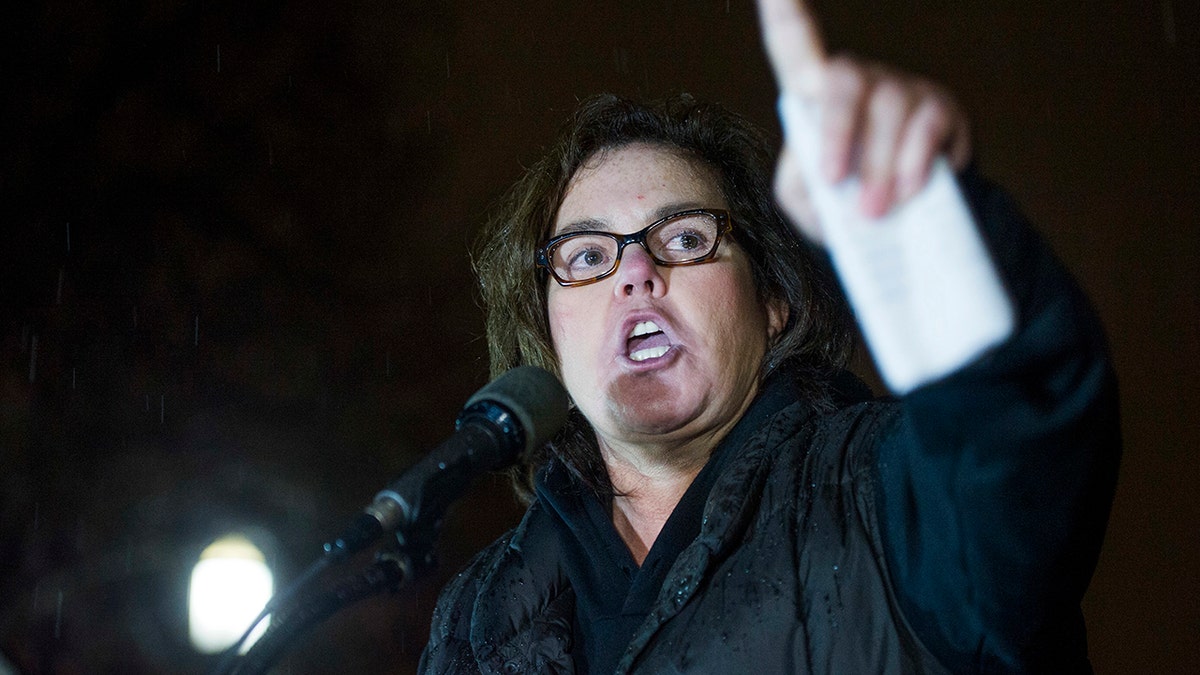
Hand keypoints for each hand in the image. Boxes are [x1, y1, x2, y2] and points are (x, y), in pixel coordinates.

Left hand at [756, 0, 971, 237]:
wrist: (902, 228)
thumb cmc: (843, 204)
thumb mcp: (806, 202)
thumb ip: (797, 184)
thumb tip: (819, 166)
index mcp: (814, 94)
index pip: (793, 42)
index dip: (785, 10)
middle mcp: (859, 80)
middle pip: (844, 79)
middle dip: (838, 132)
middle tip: (835, 182)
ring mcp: (902, 89)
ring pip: (888, 109)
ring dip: (879, 166)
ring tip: (874, 210)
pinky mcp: (941, 109)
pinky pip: (926, 128)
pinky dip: (913, 165)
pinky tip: (907, 192)